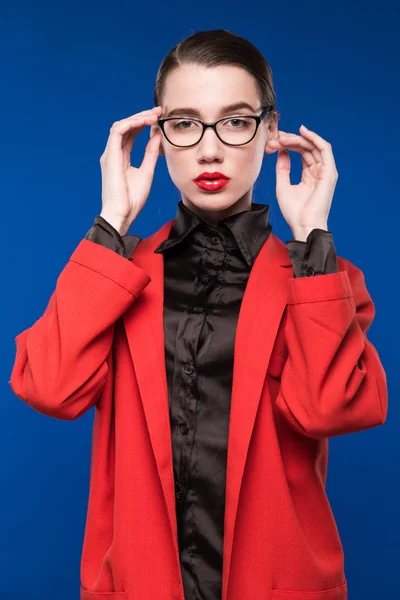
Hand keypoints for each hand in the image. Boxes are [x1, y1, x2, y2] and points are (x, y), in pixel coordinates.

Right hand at [99, 106, 162, 234]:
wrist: (122, 214)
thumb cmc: (132, 200)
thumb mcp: (147, 172)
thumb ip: (150, 153)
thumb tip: (157, 136)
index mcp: (121, 158)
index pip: (131, 134)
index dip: (144, 123)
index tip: (160, 118)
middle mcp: (113, 153)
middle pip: (126, 127)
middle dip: (142, 116)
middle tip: (159, 111)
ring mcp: (110, 154)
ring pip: (121, 125)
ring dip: (138, 118)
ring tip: (154, 115)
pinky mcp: (110, 155)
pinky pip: (118, 131)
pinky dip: (131, 123)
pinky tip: (145, 121)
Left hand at [269, 125, 337, 236]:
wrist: (303, 225)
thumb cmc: (294, 212)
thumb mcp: (283, 185)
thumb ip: (283, 168)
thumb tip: (281, 151)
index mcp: (310, 175)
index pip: (301, 153)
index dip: (288, 145)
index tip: (274, 141)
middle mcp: (319, 171)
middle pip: (307, 147)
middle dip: (291, 140)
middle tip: (277, 137)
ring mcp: (325, 171)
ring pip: (314, 146)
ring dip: (299, 139)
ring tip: (284, 137)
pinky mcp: (329, 172)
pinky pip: (325, 149)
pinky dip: (314, 138)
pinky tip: (302, 132)